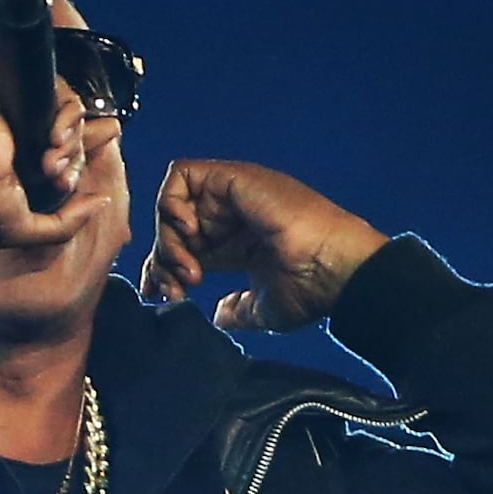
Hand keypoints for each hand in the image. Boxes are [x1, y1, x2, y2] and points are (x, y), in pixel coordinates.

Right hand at [0, 56, 92, 250]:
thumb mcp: (27, 228)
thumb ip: (67, 222)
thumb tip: (100, 201)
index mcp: (23, 152)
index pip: (68, 140)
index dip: (86, 146)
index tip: (91, 154)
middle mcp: (19, 124)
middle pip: (72, 124)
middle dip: (74, 152)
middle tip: (55, 172)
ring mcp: (9, 99)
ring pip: (66, 103)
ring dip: (70, 133)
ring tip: (51, 158)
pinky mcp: (0, 80)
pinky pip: (50, 82)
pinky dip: (63, 107)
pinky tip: (52, 136)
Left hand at [140, 160, 390, 328]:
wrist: (334, 269)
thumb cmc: (312, 288)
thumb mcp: (265, 307)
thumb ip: (238, 309)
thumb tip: (220, 316)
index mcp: (237, 243)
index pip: (184, 247)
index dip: (162, 268)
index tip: (158, 294)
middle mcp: (232, 216)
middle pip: (173, 227)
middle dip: (163, 260)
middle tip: (175, 288)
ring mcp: (232, 195)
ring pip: (173, 203)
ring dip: (168, 238)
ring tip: (189, 269)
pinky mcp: (234, 178)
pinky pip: (182, 176)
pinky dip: (173, 204)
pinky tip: (190, 234)